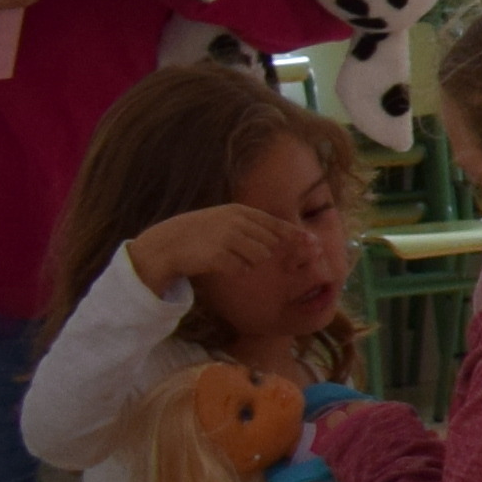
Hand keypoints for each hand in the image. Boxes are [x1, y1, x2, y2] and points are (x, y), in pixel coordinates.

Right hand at [130, 203, 297, 297]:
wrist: (167, 244)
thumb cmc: (201, 234)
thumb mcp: (227, 221)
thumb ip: (253, 226)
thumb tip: (286, 238)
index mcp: (239, 211)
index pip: (275, 223)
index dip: (295, 235)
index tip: (314, 242)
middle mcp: (236, 221)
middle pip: (270, 244)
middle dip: (264, 253)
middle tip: (240, 253)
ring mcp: (227, 238)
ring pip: (259, 258)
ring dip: (247, 261)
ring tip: (226, 256)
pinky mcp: (218, 255)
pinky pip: (241, 269)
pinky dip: (234, 269)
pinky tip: (219, 264)